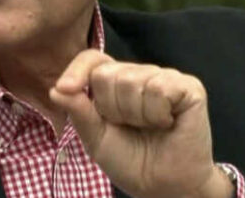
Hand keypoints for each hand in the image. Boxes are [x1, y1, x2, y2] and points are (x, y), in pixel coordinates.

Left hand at [49, 50, 231, 197]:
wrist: (165, 187)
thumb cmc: (132, 161)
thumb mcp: (96, 139)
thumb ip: (79, 113)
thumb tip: (56, 90)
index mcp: (115, 82)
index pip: (92, 59)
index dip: (77, 70)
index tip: (65, 88)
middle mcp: (139, 73)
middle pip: (107, 74)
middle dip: (112, 109)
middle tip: (130, 127)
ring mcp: (165, 77)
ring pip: (132, 81)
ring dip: (136, 115)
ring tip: (150, 127)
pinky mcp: (189, 87)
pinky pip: (159, 89)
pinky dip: (157, 114)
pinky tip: (167, 123)